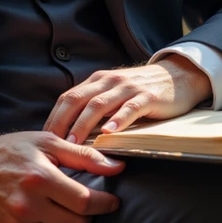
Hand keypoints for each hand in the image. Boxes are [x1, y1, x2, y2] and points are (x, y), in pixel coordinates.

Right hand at [0, 131, 123, 222]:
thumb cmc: (7, 152)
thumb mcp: (44, 143)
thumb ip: (83, 155)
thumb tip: (118, 167)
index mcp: (39, 178)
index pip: (85, 201)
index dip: (105, 204)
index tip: (112, 202)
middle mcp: (28, 206)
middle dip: (86, 215)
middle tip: (81, 202)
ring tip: (56, 206)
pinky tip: (39, 215)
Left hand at [43, 58, 212, 145]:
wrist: (178, 76)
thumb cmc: (141, 91)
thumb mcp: (113, 94)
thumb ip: (94, 107)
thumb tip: (69, 134)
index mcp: (97, 81)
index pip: (68, 98)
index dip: (54, 119)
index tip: (43, 141)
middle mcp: (108, 81)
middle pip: (77, 100)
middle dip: (62, 123)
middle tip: (52, 146)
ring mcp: (128, 88)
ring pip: (99, 105)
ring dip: (83, 125)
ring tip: (74, 144)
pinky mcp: (148, 96)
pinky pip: (129, 108)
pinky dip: (117, 120)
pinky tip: (109, 133)